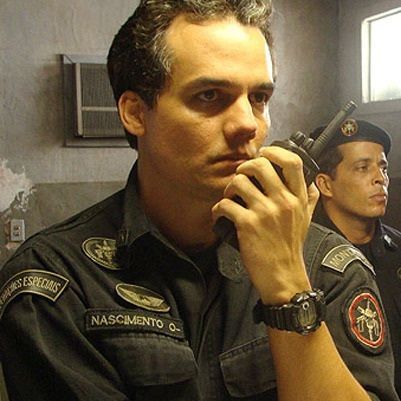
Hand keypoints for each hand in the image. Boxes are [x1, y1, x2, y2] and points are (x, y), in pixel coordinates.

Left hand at [212, 146, 318, 304]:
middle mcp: (283, 202)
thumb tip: (311, 181)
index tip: (263, 153)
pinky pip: (225, 205)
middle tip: (241, 176)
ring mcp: (265, 212)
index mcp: (298, 198)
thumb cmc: (290, 247)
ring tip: (230, 198)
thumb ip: (309, 198)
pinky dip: (218, 209)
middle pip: (260, 165)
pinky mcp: (247, 224)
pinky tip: (221, 216)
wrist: (283, 276)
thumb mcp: (307, 220)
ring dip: (229, 189)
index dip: (274, 151)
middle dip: (244, 167)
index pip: (292, 162)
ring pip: (238, 182)